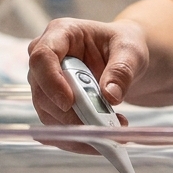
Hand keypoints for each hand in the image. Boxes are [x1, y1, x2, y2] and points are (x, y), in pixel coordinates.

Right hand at [26, 18, 146, 151]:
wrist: (124, 59)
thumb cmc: (124, 46)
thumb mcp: (131, 51)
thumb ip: (121, 70)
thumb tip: (110, 96)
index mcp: (61, 33)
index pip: (42, 57)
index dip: (51, 82)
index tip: (69, 102)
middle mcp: (46, 58)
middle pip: (42, 92)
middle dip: (70, 115)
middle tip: (102, 128)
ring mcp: (45, 83)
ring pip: (48, 114)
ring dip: (78, 130)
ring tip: (112, 132)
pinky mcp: (52, 104)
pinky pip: (57, 127)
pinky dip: (78, 138)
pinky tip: (102, 139)